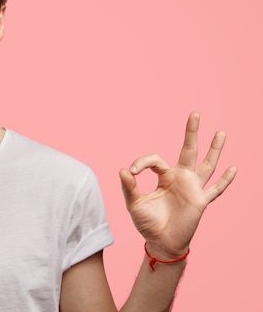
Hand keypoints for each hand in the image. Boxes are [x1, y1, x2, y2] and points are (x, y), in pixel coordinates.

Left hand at [119, 112, 236, 259]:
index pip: (155, 160)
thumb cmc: (147, 223)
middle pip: (188, 151)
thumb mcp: (134, 203)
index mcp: (164, 177)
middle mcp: (180, 179)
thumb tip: (123, 169)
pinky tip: (233, 168)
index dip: (142, 162)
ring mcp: (192, 189)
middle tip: (194, 114)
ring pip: (206, 165)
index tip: (131, 171)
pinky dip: (224, 180)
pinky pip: (215, 190)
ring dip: (214, 150)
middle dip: (191, 133)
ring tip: (220, 132)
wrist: (160, 242)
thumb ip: (129, 187)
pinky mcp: (200, 202)